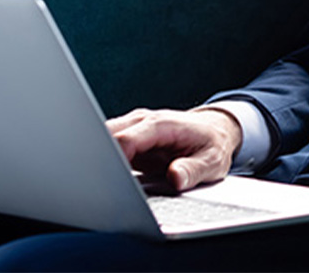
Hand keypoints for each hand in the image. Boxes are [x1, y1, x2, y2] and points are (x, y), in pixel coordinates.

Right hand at [107, 107, 242, 192]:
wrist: (214, 129)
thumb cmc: (213, 144)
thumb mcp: (212, 161)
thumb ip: (193, 170)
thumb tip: (175, 177)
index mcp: (162, 125)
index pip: (125, 140)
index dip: (110, 160)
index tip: (104, 180)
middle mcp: (143, 122)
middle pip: (105, 136)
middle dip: (95, 159)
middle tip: (93, 186)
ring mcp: (133, 128)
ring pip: (101, 139)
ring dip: (96, 159)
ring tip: (96, 184)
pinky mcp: (128, 138)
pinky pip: (105, 145)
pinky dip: (100, 160)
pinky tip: (102, 178)